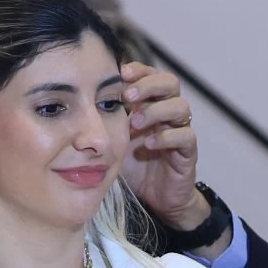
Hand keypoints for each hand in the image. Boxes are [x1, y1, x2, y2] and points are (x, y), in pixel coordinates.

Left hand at [116, 63, 204, 228]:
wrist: (154, 197)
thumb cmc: (133, 164)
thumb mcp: (114, 138)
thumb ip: (105, 119)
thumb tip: (79, 98)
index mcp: (152, 104)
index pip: (151, 75)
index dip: (139, 70)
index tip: (119, 73)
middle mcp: (168, 113)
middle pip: (171, 83)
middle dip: (149, 85)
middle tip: (127, 95)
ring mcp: (180, 131)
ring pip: (181, 107)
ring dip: (156, 111)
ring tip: (134, 123)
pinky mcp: (188, 152)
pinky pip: (186, 136)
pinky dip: (167, 137)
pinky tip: (148, 144)